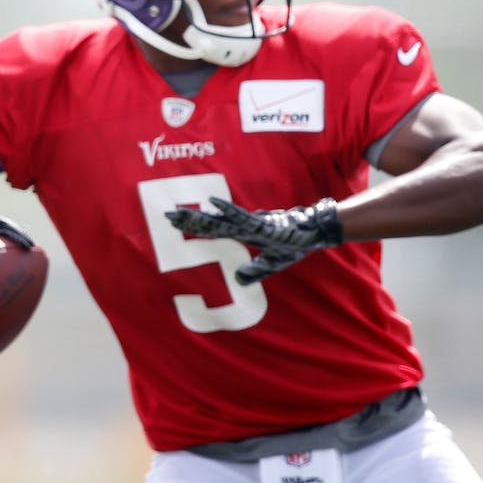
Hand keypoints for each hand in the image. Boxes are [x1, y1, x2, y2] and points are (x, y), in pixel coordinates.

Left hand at [165, 197, 341, 284]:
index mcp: (243, 233)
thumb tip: (237, 279)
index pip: (212, 229)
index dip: (194, 225)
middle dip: (189, 219)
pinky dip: (228, 210)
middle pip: (210, 223)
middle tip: (166, 215)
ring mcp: (251, 224)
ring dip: (200, 215)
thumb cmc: (293, 244)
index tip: (175, 221)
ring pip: (220, 219)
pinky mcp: (262, 224)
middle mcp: (243, 226)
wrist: (315, 233)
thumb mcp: (272, 264)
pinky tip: (214, 203)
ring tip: (181, 211)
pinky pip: (242, 216)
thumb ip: (254, 271)